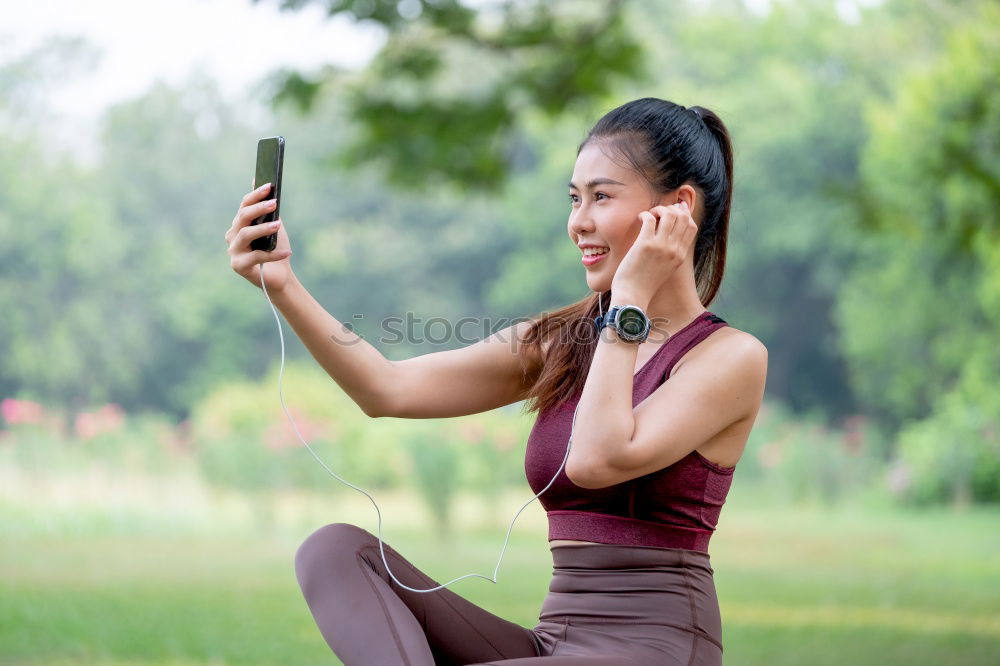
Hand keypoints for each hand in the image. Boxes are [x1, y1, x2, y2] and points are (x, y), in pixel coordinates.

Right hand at [226, 178, 294, 292]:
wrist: (281, 276)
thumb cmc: (276, 249)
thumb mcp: (274, 227)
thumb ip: (269, 211)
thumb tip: (267, 186)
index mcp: (239, 224)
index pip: (244, 205)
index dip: (256, 195)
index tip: (269, 185)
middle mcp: (232, 236)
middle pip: (242, 217)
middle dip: (259, 209)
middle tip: (275, 203)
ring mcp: (233, 251)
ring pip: (246, 234)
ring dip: (263, 228)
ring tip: (278, 225)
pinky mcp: (238, 265)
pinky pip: (256, 256)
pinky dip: (273, 254)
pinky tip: (287, 252)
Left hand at [611, 201, 697, 303]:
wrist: (632, 297)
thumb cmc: (644, 284)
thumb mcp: (665, 268)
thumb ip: (671, 254)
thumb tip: (668, 237)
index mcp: (680, 255)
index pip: (692, 226)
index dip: (684, 214)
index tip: (672, 212)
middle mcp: (674, 250)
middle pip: (683, 217)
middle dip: (671, 209)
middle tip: (658, 214)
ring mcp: (660, 247)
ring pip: (669, 214)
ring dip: (658, 209)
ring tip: (650, 215)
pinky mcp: (644, 245)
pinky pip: (650, 218)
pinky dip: (645, 214)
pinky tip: (640, 219)